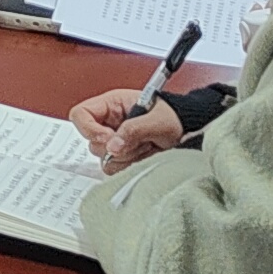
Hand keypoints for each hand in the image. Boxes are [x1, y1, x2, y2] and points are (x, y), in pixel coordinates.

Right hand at [70, 87, 187, 171]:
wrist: (190, 131)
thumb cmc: (175, 117)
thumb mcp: (157, 120)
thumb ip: (134, 130)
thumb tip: (113, 146)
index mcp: (112, 104)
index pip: (81, 114)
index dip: (89, 128)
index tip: (108, 139)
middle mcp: (109, 123)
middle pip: (91, 141)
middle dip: (115, 146)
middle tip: (136, 142)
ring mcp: (115, 142)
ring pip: (103, 158)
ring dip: (126, 156)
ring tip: (145, 146)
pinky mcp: (122, 157)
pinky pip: (114, 169)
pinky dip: (130, 166)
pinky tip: (145, 155)